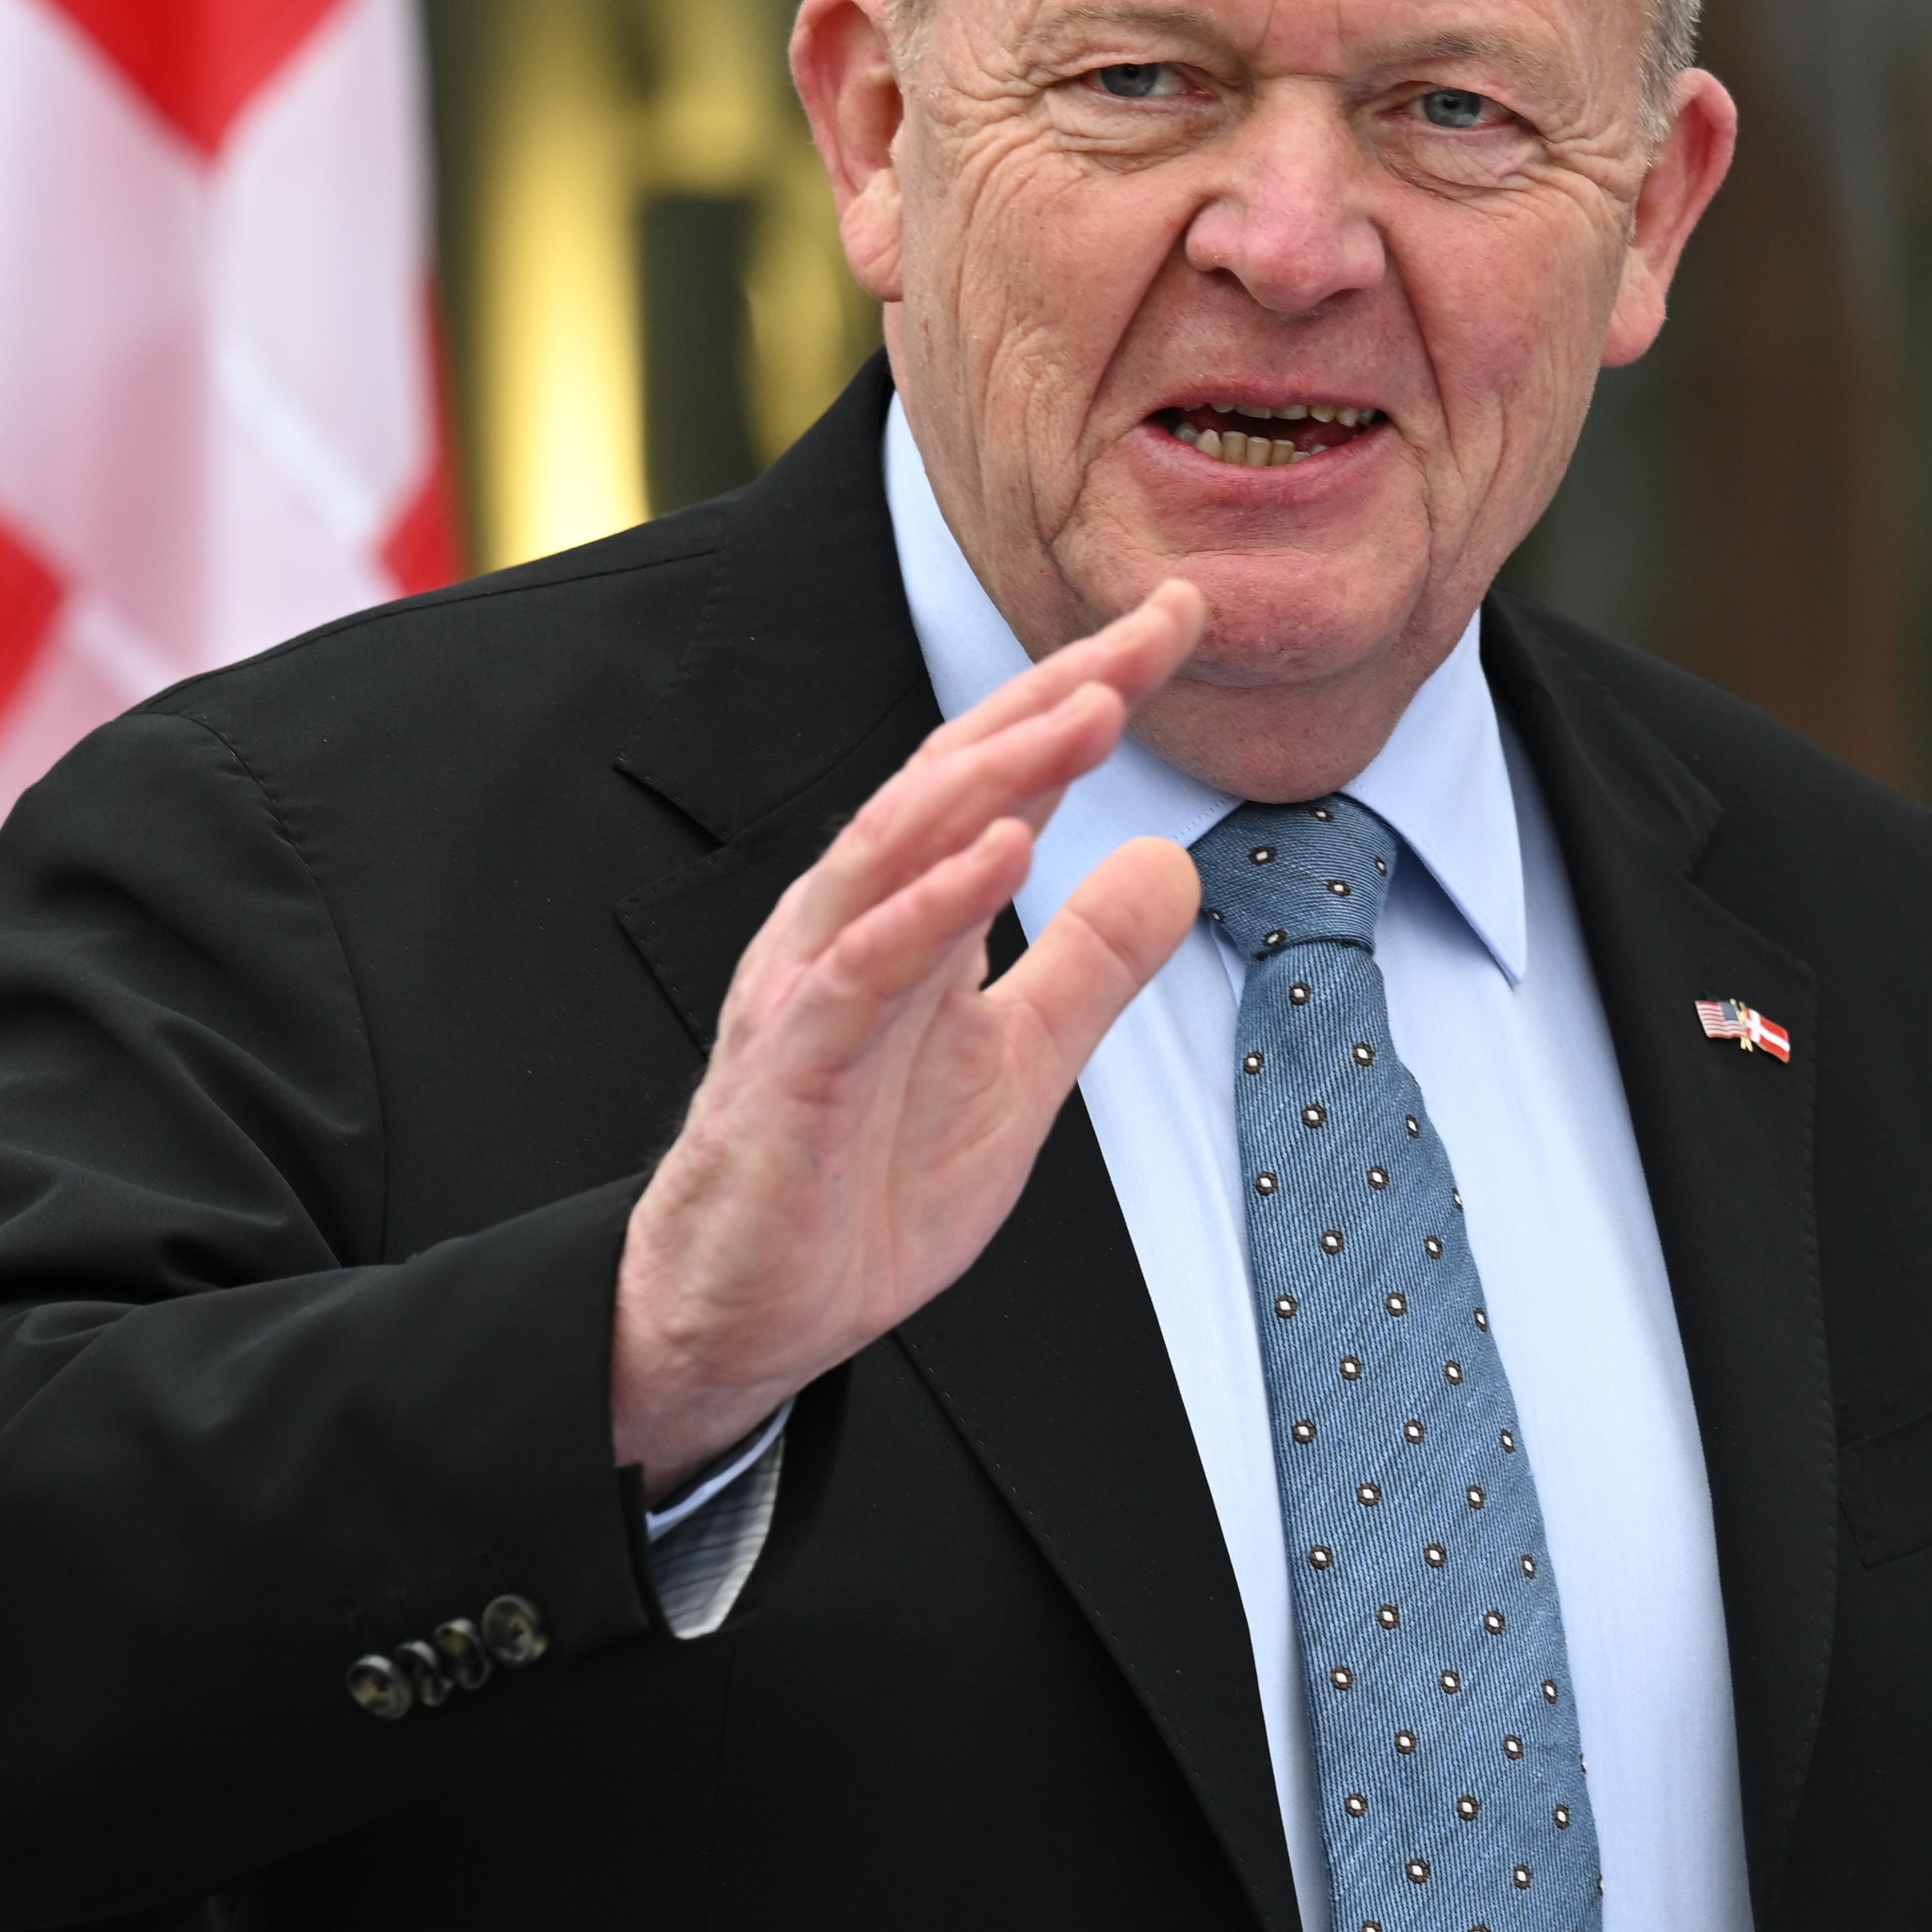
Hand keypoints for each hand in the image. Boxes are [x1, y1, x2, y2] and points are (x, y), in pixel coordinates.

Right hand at [612, 584, 1209, 1489]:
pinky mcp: (793, 1068)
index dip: (1089, 692)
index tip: (1177, 619)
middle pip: (953, 779)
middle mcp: (855, 925)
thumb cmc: (870, 1180)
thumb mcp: (1023, 1064)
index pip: (1007, 776)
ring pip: (898, 848)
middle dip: (1052, 695)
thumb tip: (1172, 860)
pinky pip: (860, 971)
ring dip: (995, 773)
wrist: (755, 1312)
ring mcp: (815, 989)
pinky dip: (927, 905)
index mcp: (913, 914)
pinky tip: (997, 853)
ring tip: (1089, 706)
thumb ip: (1091, 964)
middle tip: (1149, 628)